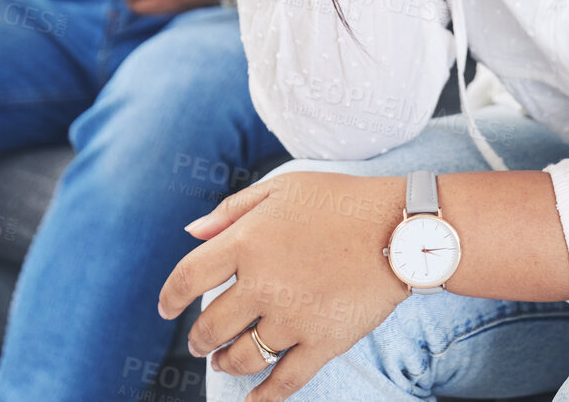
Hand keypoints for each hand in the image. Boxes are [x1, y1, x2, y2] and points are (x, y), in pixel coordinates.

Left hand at [158, 171, 410, 401]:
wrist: (402, 227)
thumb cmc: (340, 200)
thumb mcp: (283, 188)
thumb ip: (232, 210)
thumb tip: (191, 232)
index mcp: (248, 242)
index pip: (188, 278)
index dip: (170, 298)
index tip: (166, 309)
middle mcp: (263, 283)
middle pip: (211, 326)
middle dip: (199, 338)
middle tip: (200, 341)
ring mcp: (293, 317)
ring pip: (242, 357)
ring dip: (225, 363)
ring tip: (224, 361)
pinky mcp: (323, 342)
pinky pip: (284, 381)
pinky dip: (264, 397)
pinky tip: (253, 401)